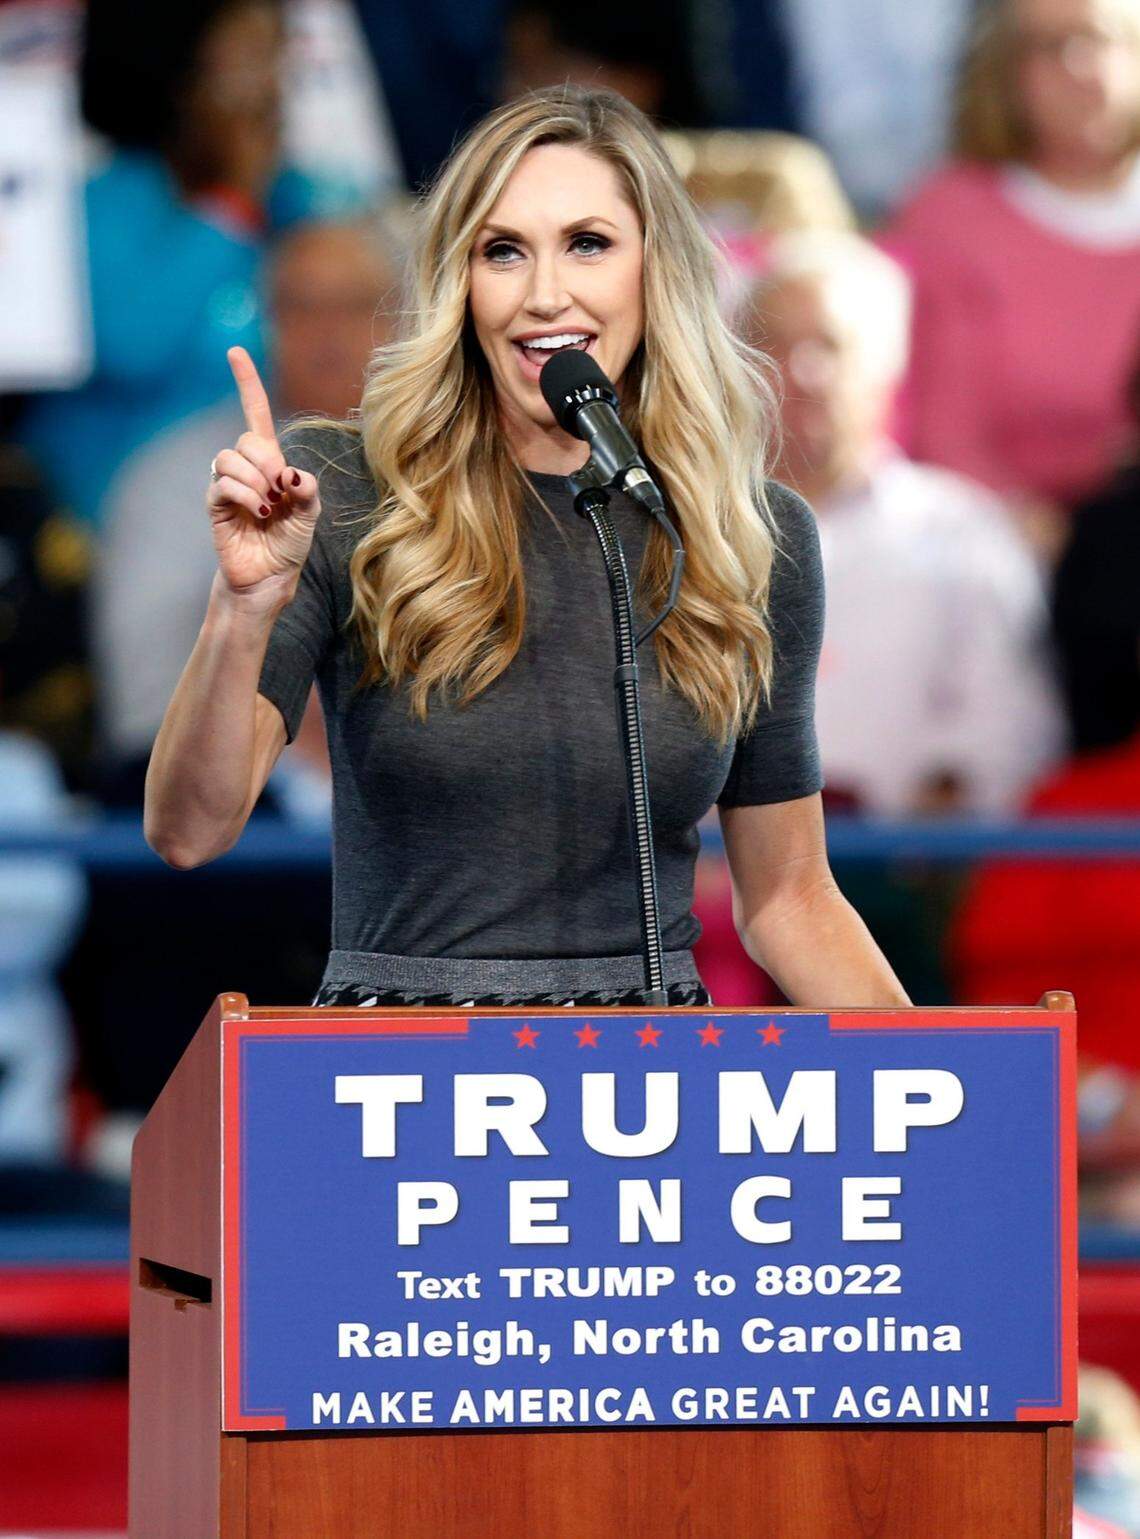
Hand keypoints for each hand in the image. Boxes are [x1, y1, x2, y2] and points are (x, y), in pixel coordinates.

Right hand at [207, 347, 321, 602]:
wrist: (270, 577)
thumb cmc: (289, 544)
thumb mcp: (310, 514)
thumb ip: (308, 489)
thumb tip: (290, 473)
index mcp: (270, 463)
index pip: (256, 415)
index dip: (246, 383)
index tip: (234, 352)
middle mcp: (246, 468)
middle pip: (247, 438)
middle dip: (267, 460)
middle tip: (280, 490)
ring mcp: (228, 485)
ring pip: (230, 458)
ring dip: (255, 480)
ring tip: (268, 507)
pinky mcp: (215, 505)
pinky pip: (222, 484)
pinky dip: (245, 495)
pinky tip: (259, 512)